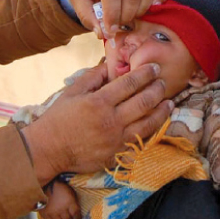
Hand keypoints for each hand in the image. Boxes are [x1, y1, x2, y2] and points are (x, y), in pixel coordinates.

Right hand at [21, 62, 171, 185]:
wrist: (50, 149)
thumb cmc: (59, 118)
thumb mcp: (72, 91)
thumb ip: (93, 76)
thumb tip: (110, 64)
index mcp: (99, 102)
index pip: (129, 84)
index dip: (144, 74)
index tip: (153, 68)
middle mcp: (111, 120)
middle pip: (143, 101)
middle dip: (157, 89)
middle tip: (164, 80)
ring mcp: (116, 139)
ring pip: (148, 123)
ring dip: (161, 111)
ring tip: (169, 102)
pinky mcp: (118, 153)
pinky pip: (141, 141)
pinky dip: (153, 130)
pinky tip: (159, 123)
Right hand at [40, 180, 81, 218]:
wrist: (46, 183)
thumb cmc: (61, 187)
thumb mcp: (70, 192)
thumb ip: (74, 202)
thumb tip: (77, 211)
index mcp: (70, 203)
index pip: (76, 215)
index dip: (78, 218)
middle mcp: (62, 209)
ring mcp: (53, 212)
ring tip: (62, 217)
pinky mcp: (45, 213)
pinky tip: (55, 216)